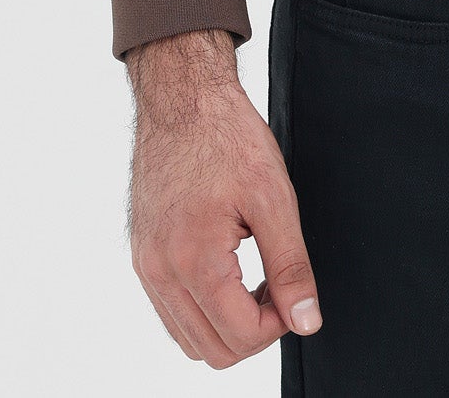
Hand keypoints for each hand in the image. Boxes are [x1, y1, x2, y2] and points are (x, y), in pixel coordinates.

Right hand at [126, 28, 321, 365]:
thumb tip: (306, 321)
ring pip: (190, 338)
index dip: (279, 324)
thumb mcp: (274, 198)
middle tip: (279, 287)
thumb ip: (291, 267)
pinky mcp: (142, 256)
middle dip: (255, 330)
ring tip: (257, 278)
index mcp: (193, 260)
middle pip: (213, 351)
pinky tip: (231, 272)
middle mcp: (159, 272)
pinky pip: (172, 312)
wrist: (183, 97)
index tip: (294, 290)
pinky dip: (205, 309)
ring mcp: (145, 265)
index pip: (240, 338)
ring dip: (229, 324)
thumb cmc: (227, 136)